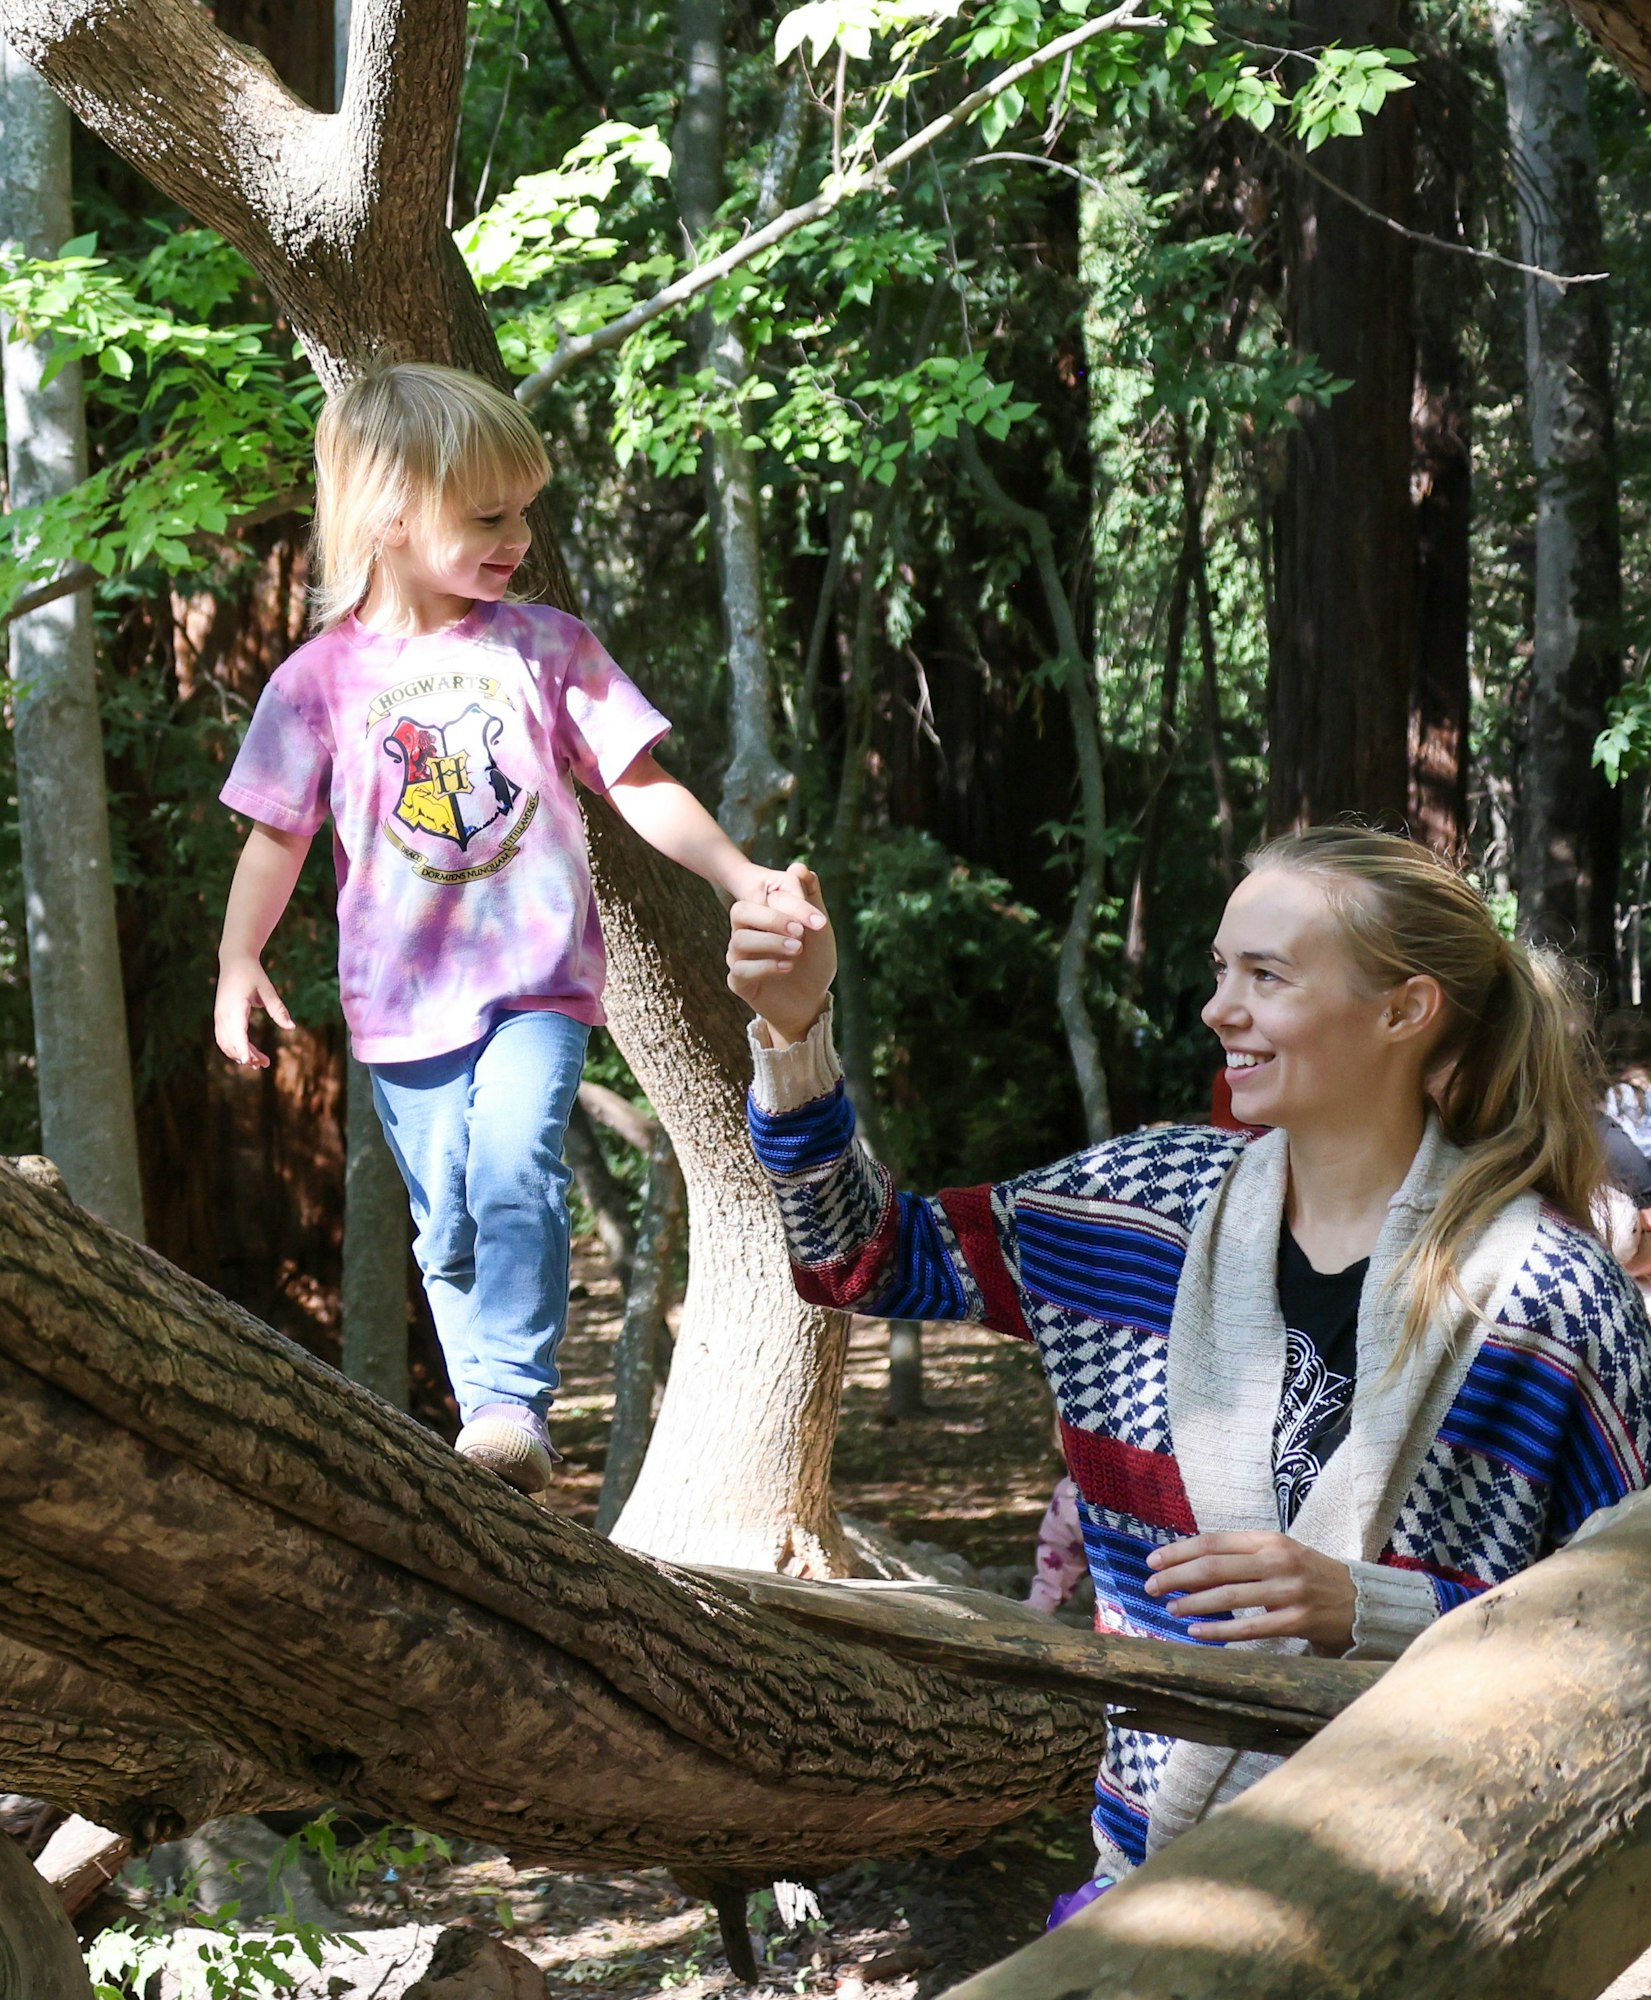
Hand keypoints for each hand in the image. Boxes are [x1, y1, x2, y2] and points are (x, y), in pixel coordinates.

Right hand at [214, 954, 294, 1069]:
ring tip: (259, 1062)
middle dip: (246, 1056)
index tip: (249, 1061)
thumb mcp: (267, 989)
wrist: (234, 960)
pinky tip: (248, 1053)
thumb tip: (292, 1027)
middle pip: (231, 1042)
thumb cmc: (252, 973)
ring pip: (225, 1043)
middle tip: (265, 1063)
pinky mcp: (219, 1016)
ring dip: (239, 1054)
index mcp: (235, 1007)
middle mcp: (223, 1014)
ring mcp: (219, 1016)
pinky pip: (223, 1037)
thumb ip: (278, 1009)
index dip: (242, 1048)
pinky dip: (234, 1048)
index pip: (237, 1033)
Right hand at [727, 861, 835, 1044]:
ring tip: (797, 950)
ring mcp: (740, 957)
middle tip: (801, 932)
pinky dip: (766, 966)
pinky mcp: (739, 981)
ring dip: (771, 942)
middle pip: (740, 912)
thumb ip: (811, 899)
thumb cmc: (814, 962)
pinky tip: (788, 967)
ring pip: (739, 940)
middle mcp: (746, 933)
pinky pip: (741, 968)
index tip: (819, 921)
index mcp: (763, 916)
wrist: (812, 1001)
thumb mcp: (819, 930)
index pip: (764, 897)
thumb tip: (800, 867)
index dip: (790, 904)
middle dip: (772, 919)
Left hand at [1144, 1530, 1355, 1651]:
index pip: (1214, 1542)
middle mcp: (1277, 1561)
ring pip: (1228, 1597)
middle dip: (1176, 1576)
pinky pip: (1249, 1628)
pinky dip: (1219, 1631)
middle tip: (1151, 1586)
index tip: (1153, 1560)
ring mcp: (1288, 1591)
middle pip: (1214, 1567)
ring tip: (1170, 1609)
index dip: (1179, 1551)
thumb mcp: (1278, 1552)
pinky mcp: (1297, 1621)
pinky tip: (1197, 1633)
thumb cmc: (1308, 1574)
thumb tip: (1189, 1562)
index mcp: (1269, 1540)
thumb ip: (1241, 1554)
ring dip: (1192, 1603)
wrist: (1359, 1600)